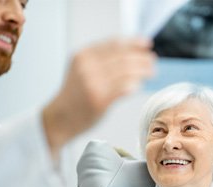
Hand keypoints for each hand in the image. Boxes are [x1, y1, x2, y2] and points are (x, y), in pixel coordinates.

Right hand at [42, 38, 155, 155]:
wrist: (60, 118)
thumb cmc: (74, 95)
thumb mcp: (81, 70)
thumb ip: (101, 61)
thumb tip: (131, 54)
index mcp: (83, 55)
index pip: (114, 44)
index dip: (134, 43)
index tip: (146, 44)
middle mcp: (87, 67)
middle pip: (123, 57)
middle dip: (142, 58)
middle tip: (152, 61)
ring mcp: (93, 83)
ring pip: (126, 72)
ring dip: (142, 71)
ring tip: (151, 72)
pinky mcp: (99, 100)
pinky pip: (123, 89)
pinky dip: (134, 85)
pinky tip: (138, 85)